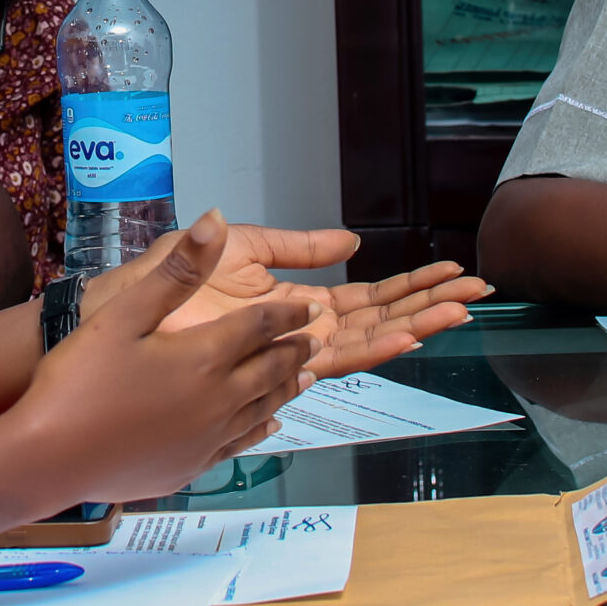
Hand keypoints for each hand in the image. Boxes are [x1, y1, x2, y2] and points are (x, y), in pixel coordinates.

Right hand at [2, 212, 322, 505]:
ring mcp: (208, 438)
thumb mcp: (125, 315)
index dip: (287, 314)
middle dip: (295, 349)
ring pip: (264, 406)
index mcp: (204, 357)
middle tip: (315, 337)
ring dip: (288, 387)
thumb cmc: (78, 383)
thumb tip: (216, 220)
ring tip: (307, 375)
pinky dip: (262, 427)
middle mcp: (218, 399)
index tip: (309, 307)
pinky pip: (242, 442)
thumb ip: (176, 270)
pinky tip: (269, 425)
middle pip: (270, 368)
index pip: (260, 327)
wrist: (51, 459)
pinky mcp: (193, 465)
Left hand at [85, 221, 489, 376]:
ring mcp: (290, 352)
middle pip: (381, 322)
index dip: (411, 286)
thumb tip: (352, 240)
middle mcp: (301, 334)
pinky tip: (408, 334)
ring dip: (415, 324)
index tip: (452, 272)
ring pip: (368, 342)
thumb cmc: (168, 282)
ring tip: (459, 308)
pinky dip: (374, 347)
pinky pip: (332, 359)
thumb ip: (300, 245)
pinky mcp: (273, 364)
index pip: (368, 299)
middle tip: (478, 290)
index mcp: (296, 305)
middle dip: (429, 305)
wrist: (127, 310)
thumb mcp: (244, 246)